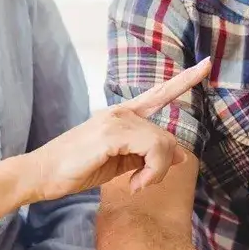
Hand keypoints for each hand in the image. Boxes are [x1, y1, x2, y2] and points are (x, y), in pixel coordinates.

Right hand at [27, 58, 211, 201]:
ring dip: (156, 172)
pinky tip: (132, 185)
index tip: (206, 65)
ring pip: (162, 144)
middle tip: (142, 184)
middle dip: (163, 166)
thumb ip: (147, 156)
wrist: (42, 174)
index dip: (184, 80)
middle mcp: (121, 112)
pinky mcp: (112, 133)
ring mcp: (116, 120)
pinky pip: (153, 150)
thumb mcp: (120, 163)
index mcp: (123, 115)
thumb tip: (180, 155)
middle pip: (166, 136)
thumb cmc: (76, 169)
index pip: (159, 93)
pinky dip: (150, 173)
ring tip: (135, 185)